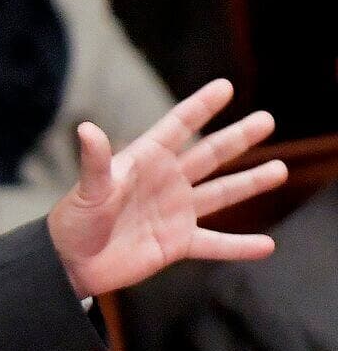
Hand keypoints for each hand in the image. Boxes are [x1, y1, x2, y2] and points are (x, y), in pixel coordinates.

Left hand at [49, 79, 286, 297]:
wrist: (71, 263)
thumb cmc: (74, 221)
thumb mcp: (87, 189)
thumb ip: (94, 162)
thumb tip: (86, 129)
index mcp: (144, 161)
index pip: (177, 127)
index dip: (200, 107)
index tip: (225, 87)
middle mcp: (164, 182)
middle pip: (209, 155)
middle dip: (238, 138)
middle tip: (267, 119)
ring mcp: (174, 212)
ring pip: (220, 194)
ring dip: (250, 183)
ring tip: (280, 170)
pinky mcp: (177, 244)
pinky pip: (215, 244)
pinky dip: (239, 246)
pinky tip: (266, 245)